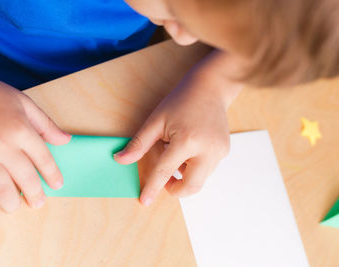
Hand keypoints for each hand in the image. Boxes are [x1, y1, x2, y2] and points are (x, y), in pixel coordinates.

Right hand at [0, 54, 70, 211]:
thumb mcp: (24, 103)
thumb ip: (46, 125)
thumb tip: (66, 140)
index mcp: (19, 129)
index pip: (44, 160)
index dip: (53, 175)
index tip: (57, 184)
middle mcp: (1, 146)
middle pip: (26, 179)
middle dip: (35, 195)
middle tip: (38, 202)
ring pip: (2, 192)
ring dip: (13, 204)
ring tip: (18, 205)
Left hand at [114, 51, 241, 205]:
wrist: (210, 88)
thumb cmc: (180, 102)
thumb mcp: (156, 120)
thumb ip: (139, 144)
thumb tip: (120, 160)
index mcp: (187, 141)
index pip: (166, 172)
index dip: (153, 188)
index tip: (144, 201)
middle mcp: (207, 150)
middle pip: (191, 186)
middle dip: (174, 189)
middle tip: (164, 179)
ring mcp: (219, 152)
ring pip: (199, 180)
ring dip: (184, 177)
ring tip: (176, 154)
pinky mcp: (224, 152)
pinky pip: (207, 170)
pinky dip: (193, 168)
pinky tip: (188, 151)